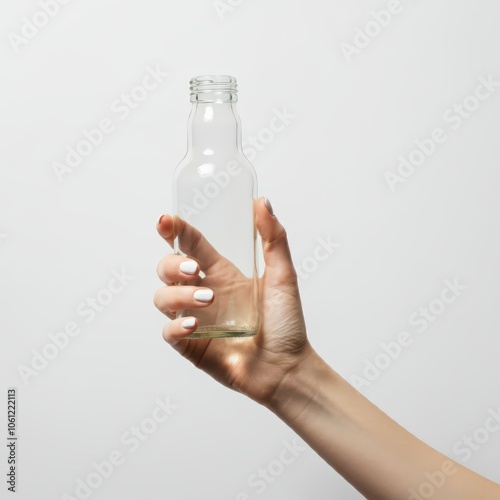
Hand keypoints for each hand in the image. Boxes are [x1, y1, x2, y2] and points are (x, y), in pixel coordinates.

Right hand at [153, 197, 313, 404]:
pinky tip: (194, 324)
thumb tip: (262, 201)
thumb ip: (274, 238)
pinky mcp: (191, 344)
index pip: (190, 244)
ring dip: (179, 294)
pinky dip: (176, 324)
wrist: (287, 366)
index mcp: (221, 273)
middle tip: (195, 269)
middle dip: (172, 263)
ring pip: (163, 297)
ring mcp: (195, 318)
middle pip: (166, 268)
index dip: (175, 230)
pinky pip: (168, 331)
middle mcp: (203, 292)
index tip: (166, 220)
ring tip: (208, 300)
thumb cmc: (286, 322)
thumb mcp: (283, 275)